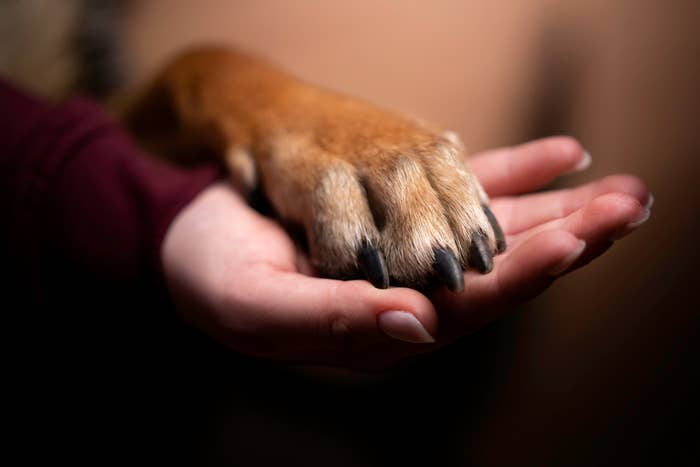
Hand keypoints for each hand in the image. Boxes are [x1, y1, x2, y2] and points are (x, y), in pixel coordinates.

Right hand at [161, 137, 650, 368]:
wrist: (192, 238)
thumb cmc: (214, 278)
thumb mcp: (259, 307)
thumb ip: (338, 321)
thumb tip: (419, 325)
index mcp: (379, 326)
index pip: (468, 307)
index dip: (522, 277)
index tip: (574, 245)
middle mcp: (409, 291)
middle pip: (502, 269)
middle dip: (567, 240)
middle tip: (630, 207)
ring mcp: (409, 251)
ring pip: (497, 230)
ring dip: (558, 209)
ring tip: (620, 190)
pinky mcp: (400, 214)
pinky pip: (466, 191)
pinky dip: (514, 174)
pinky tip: (561, 156)